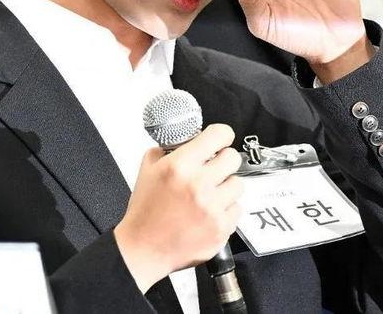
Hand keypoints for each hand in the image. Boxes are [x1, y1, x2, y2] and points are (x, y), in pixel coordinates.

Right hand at [114, 124, 241, 292]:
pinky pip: (237, 208)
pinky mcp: (221, 229)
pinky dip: (226, 209)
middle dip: (224, 160)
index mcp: (180, 166)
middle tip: (214, 167)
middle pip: (233, 157)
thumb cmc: (146, 211)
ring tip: (211, 193)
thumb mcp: (149, 169)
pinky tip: (210, 211)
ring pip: (238, 183)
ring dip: (226, 186)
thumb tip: (188, 138)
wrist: (143, 249)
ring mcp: (212, 208)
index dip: (222, 135)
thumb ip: (168, 149)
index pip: (219, 135)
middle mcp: (198, 185)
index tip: (221, 139)